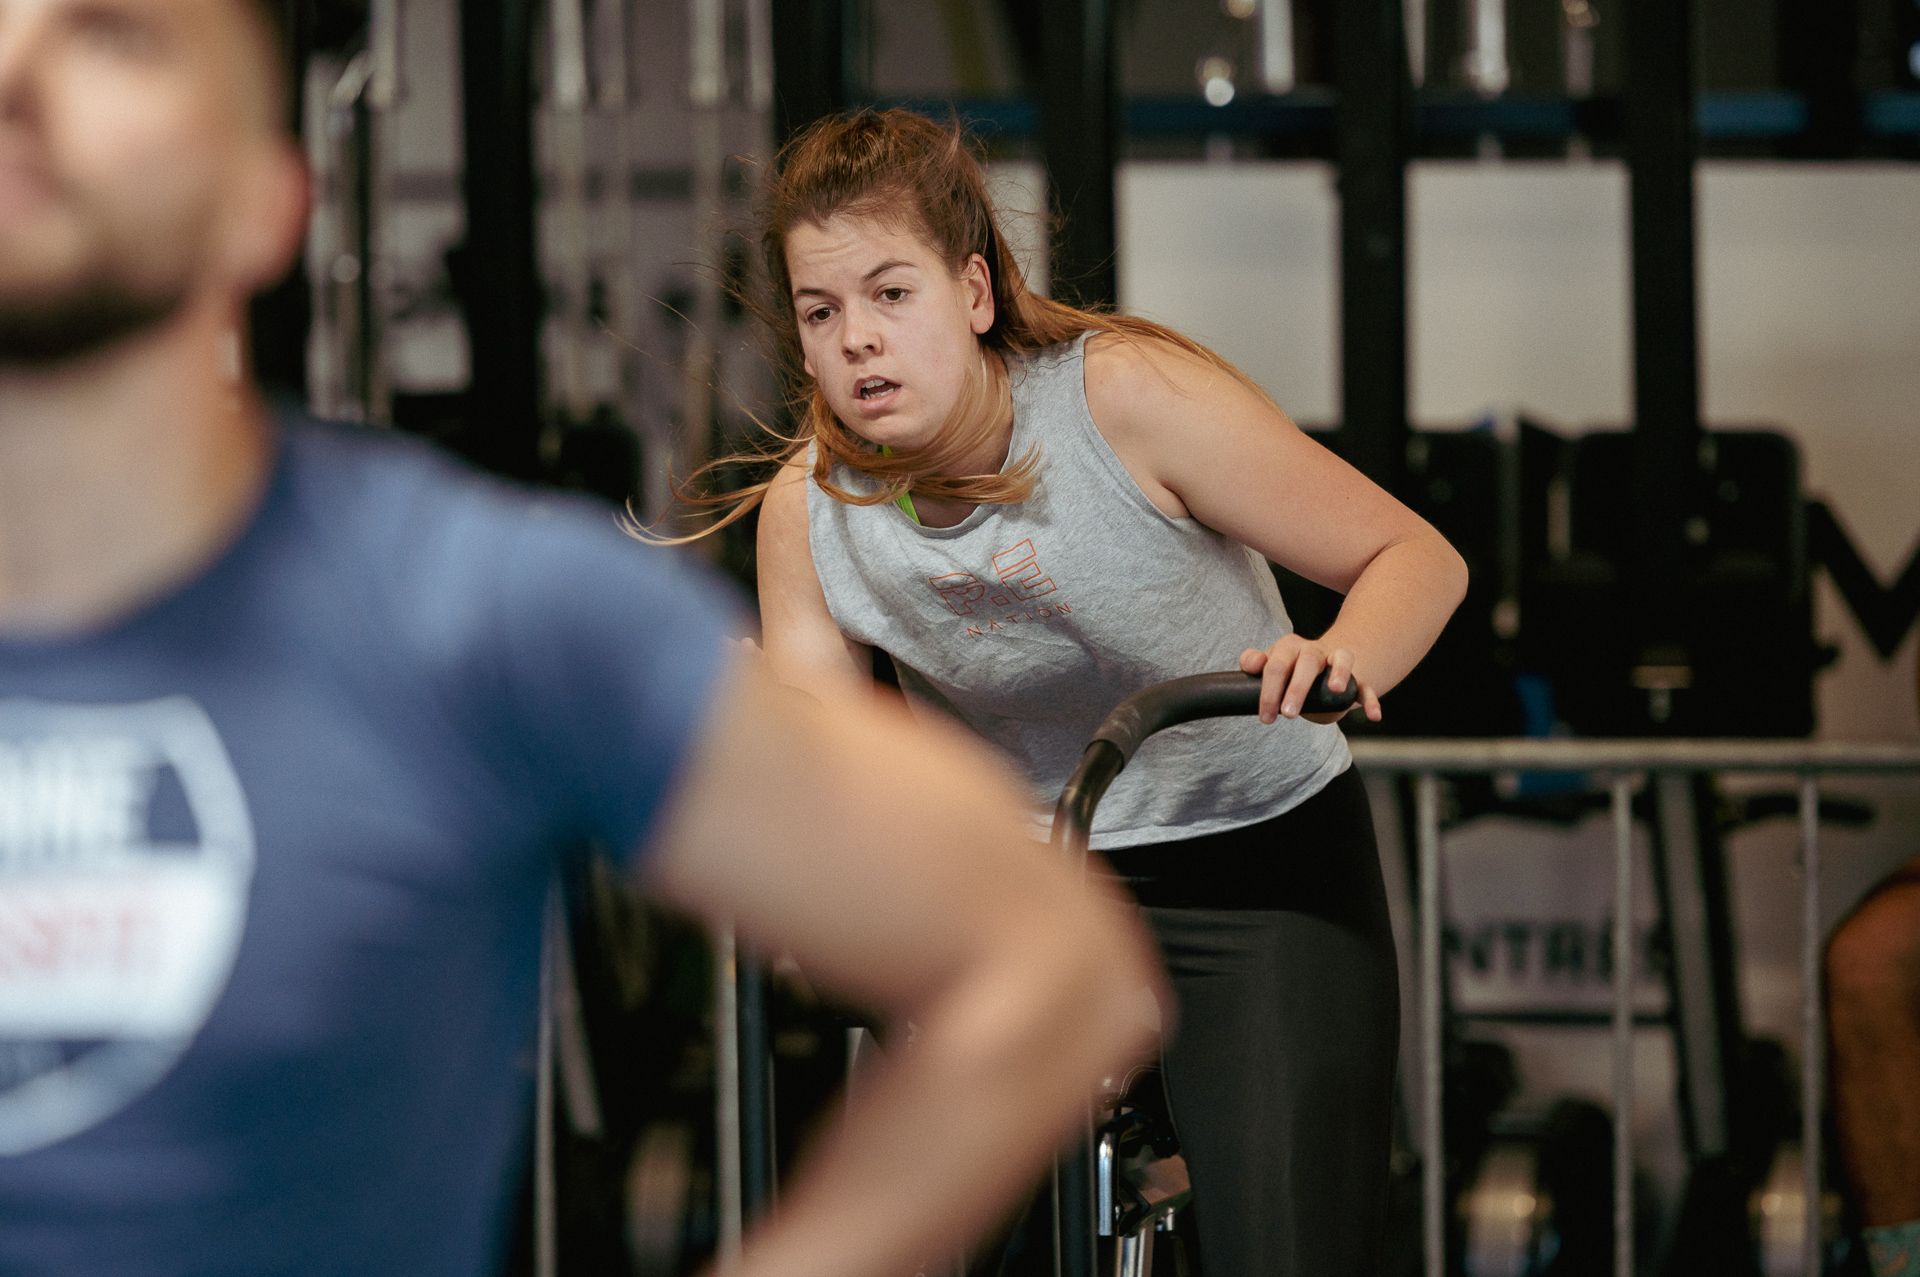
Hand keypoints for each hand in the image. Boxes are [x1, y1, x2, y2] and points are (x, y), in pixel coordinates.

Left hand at [1238, 635, 1382, 725]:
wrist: (1317, 672)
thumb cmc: (1287, 672)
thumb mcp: (1268, 667)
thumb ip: (1253, 662)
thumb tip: (1252, 664)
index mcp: (1289, 647)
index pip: (1276, 665)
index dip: (1269, 691)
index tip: (1265, 717)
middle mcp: (1313, 651)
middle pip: (1307, 662)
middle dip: (1297, 688)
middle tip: (1288, 714)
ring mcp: (1336, 661)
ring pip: (1342, 659)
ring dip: (1341, 673)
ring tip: (1337, 690)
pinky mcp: (1355, 679)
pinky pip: (1365, 686)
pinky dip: (1371, 700)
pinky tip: (1374, 716)